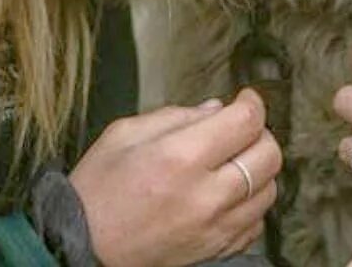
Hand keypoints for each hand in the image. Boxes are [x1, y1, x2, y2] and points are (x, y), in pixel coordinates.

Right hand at [70, 89, 280, 266]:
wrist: (82, 246)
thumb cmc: (97, 189)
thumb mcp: (124, 134)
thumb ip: (175, 115)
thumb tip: (216, 108)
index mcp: (180, 157)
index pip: (246, 121)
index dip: (252, 103)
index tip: (246, 99)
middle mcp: (205, 194)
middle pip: (269, 155)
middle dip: (259, 134)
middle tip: (240, 129)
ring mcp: (215, 227)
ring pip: (269, 190)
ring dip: (257, 170)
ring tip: (232, 163)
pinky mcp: (217, 251)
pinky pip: (256, 222)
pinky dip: (249, 204)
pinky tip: (226, 195)